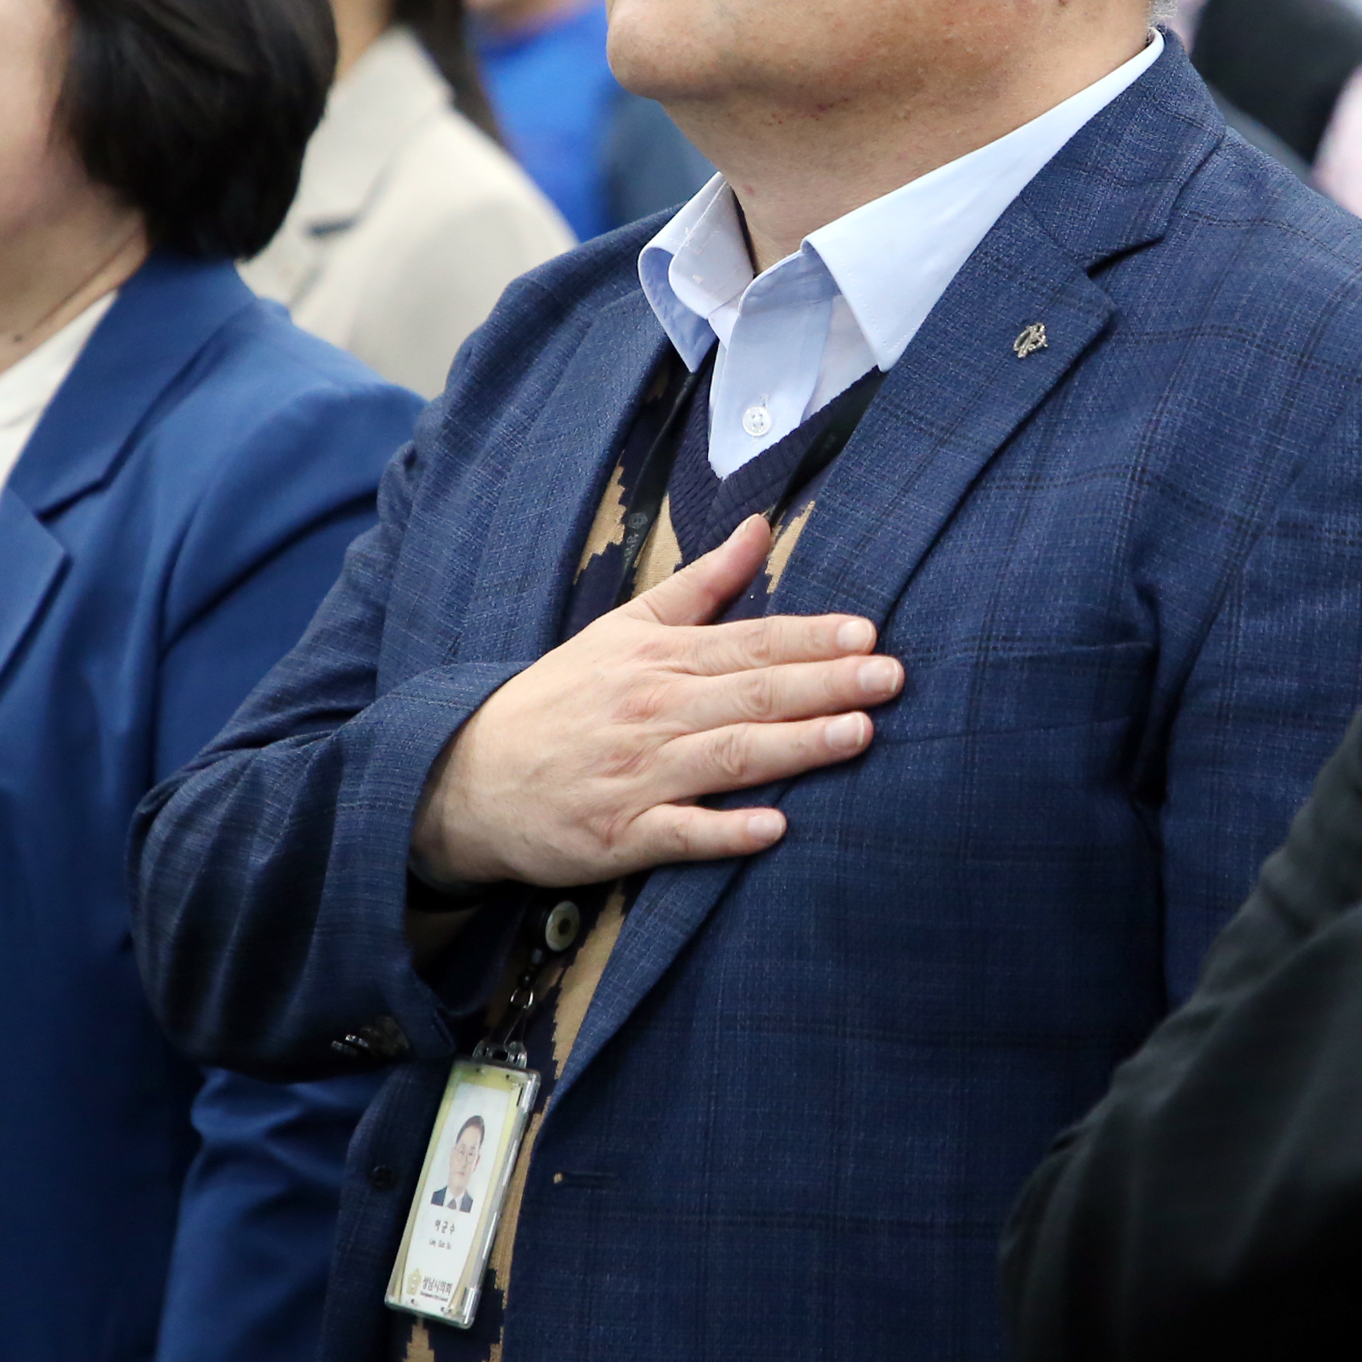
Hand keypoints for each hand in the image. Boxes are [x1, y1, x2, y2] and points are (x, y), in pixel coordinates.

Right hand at [411, 515, 904, 890]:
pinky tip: (773, 829)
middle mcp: (654, 712)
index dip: (810, 638)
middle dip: (826, 685)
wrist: (471, 776)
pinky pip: (681, 834)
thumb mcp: (624, 630)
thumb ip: (700, 584)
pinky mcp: (623, 834)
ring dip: (795, 747)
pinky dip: (726, 831)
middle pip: (752, 696)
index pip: (749, 644)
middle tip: (891, 677)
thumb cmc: (561, 699)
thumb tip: (761, 526)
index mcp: (658, 660)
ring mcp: (640, 776)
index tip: (868, 633)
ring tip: (858, 734)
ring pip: (729, 757)